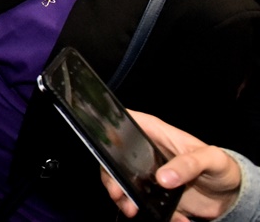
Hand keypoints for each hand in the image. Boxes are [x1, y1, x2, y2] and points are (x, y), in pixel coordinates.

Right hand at [100, 111, 241, 220]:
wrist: (229, 195)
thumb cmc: (220, 166)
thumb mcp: (210, 158)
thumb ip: (188, 164)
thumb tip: (163, 178)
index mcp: (155, 133)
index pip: (124, 122)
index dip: (110, 129)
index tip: (105, 146)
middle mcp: (144, 152)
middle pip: (114, 157)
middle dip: (110, 175)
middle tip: (117, 192)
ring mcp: (146, 174)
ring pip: (121, 182)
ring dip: (124, 198)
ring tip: (133, 210)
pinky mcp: (152, 195)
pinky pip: (142, 203)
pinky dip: (151, 214)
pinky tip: (175, 217)